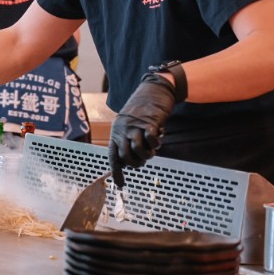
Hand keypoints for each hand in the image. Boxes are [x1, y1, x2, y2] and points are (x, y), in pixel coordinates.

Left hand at [108, 72, 176, 186]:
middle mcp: (122, 129)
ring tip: (152, 149)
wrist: (153, 90)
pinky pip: (150, 140)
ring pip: (137, 150)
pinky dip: (156, 143)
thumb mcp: (130, 125)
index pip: (113, 156)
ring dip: (147, 154)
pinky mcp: (148, 122)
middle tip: (144, 159)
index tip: (120, 184)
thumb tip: (128, 162)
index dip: (116, 171)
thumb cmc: (143, 111)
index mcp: (116, 131)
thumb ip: (128, 141)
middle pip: (125, 156)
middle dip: (136, 163)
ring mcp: (134, 125)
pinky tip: (159, 136)